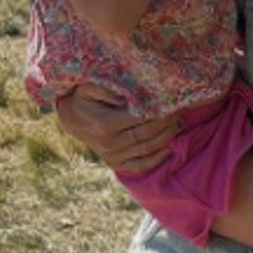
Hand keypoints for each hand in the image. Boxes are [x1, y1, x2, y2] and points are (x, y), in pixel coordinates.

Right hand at [54, 83, 181, 172]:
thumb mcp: (88, 87)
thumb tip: (123, 97)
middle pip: (147, 134)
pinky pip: (139, 165)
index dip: (159, 113)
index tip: (172, 104)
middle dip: (167, 124)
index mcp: (105, 124)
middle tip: (180, 113)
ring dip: (166, 138)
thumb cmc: (84, 98)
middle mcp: (109, 143)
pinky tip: (169, 151)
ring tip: (179, 125)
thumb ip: (105, 89)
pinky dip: (156, 160)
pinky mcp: (115, 163)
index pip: (140, 119)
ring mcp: (112, 155)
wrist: (72, 118)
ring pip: (146, 149)